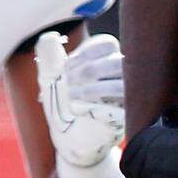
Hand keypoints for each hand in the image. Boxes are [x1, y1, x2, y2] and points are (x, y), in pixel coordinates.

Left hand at [35, 32, 125, 166]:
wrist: (70, 139)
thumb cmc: (63, 104)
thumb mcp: (50, 77)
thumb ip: (49, 54)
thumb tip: (49, 38)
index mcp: (108, 60)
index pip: (108, 45)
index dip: (85, 53)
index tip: (65, 66)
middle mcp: (123, 76)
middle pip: (115, 62)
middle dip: (87, 70)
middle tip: (67, 81)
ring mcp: (128, 97)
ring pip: (120, 86)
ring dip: (91, 90)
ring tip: (71, 96)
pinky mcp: (126, 119)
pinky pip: (120, 110)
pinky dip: (97, 109)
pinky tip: (78, 109)